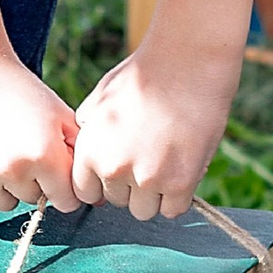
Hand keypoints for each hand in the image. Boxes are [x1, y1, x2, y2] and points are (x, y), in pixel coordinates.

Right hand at [0, 48, 81, 213]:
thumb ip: (77, 152)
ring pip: (4, 203)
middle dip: (32, 180)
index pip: (66, 201)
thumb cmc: (17, 89)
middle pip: (34, 200)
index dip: (62, 185)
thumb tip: (95, 194)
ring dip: (5, 185)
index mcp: (46, 156)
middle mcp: (15, 171)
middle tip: (19, 145)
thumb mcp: (58, 113)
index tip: (52, 167)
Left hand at [70, 31, 242, 221]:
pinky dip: (177, 196)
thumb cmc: (145, 75)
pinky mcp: (180, 183)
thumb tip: (86, 155)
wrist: (186, 62)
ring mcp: (147, 179)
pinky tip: (181, 169)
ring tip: (165, 161)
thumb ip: (88, 131)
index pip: (86, 193)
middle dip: (129, 185)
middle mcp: (114, 169)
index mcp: (90, 150)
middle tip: (147, 155)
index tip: (118, 170)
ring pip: (143, 210)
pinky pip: (173, 209)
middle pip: (116, 201)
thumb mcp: (100, 98)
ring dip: (153, 194)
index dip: (102, 183)